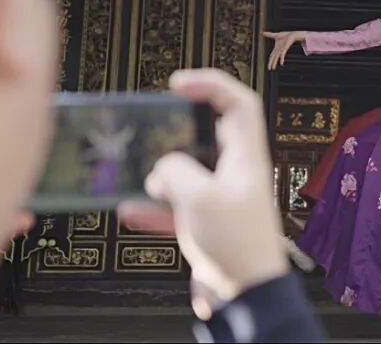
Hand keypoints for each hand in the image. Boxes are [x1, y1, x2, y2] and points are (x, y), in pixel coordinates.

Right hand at [117, 69, 286, 314]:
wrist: (246, 296)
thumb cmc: (238, 246)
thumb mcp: (200, 198)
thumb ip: (176, 170)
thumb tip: (163, 167)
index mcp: (247, 157)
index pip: (238, 102)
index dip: (211, 84)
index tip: (180, 83)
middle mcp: (238, 173)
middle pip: (211, 133)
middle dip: (180, 129)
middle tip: (156, 127)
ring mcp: (224, 198)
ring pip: (191, 170)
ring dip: (164, 171)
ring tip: (141, 172)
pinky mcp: (210, 225)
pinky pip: (178, 206)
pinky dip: (155, 207)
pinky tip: (133, 210)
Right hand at [262, 31, 306, 70]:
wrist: (292, 34)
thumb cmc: (285, 36)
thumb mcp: (275, 35)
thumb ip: (269, 35)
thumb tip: (262, 33)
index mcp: (276, 48)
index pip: (272, 55)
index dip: (270, 60)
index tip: (268, 66)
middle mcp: (279, 50)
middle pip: (273, 58)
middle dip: (271, 63)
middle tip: (269, 69)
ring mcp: (282, 50)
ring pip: (277, 57)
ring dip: (274, 63)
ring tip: (273, 68)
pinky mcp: (285, 48)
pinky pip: (282, 54)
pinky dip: (281, 59)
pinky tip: (281, 63)